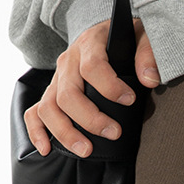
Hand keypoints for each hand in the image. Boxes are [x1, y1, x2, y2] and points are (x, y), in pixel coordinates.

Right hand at [24, 17, 161, 156]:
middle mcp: (68, 62)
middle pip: (68, 94)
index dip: (110, 86)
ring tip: (86, 150)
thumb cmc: (125, 38)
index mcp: (89, 44)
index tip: (129, 100)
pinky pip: (34, 112)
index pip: (92, 66)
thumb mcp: (142, 35)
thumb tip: (149, 79)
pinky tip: (46, 148)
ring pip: (49, 107)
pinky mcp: (51, 93)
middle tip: (114, 133)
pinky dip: (37, 131)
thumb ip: (148, 53)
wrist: (105, 34)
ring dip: (65, 132)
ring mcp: (57, 79)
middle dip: (90, 119)